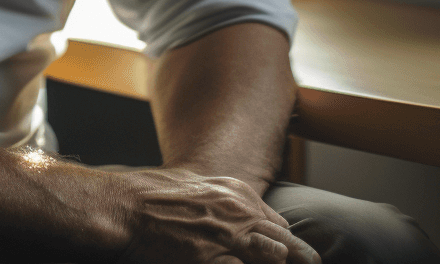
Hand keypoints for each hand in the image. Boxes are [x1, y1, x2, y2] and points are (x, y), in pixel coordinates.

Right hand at [116, 167, 319, 263]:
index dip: (286, 244)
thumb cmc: (150, 195)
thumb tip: (246, 212)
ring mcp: (225, 238)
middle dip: (301, 259)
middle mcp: (236, 213)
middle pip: (283, 245)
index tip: (296, 257)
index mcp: (233, 193)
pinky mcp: (211, 261)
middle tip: (316, 263)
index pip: (275, 224)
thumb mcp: (192, 184)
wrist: (123, 207)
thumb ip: (222, 197)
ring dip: (280, 261)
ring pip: (272, 257)